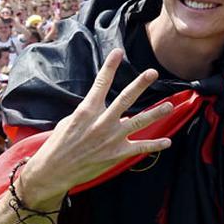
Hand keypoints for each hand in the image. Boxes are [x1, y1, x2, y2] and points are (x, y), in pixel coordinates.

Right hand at [18, 49, 172, 205]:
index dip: (110, 67)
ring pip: (139, 122)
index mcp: (86, 111)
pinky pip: (140, 148)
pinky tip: (167, 142)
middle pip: (125, 99)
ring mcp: (111, 138)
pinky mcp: (116, 154)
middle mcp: (101, 122)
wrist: (53, 171)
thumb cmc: (59, 144)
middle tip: (152, 72)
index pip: (100, 84)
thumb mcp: (70, 122)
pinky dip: (155, 145)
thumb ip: (91, 113)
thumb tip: (110, 109)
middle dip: (140, 84)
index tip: (118, 52)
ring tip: (170, 105)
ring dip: (156, 113)